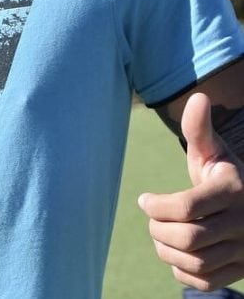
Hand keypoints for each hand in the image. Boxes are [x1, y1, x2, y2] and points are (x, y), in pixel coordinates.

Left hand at [138, 93, 243, 290]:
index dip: (156, 206)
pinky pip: (205, 282)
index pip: (187, 207)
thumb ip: (199, 130)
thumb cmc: (224, 175)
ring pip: (196, 263)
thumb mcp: (213, 152)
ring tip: (160, 235)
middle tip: (152, 219)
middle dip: (158, 229)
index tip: (144, 199)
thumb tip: (198, 97)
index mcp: (234, 191)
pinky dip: (182, 273)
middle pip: (189, 238)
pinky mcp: (241, 271)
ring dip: (166, 251)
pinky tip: (176, 254)